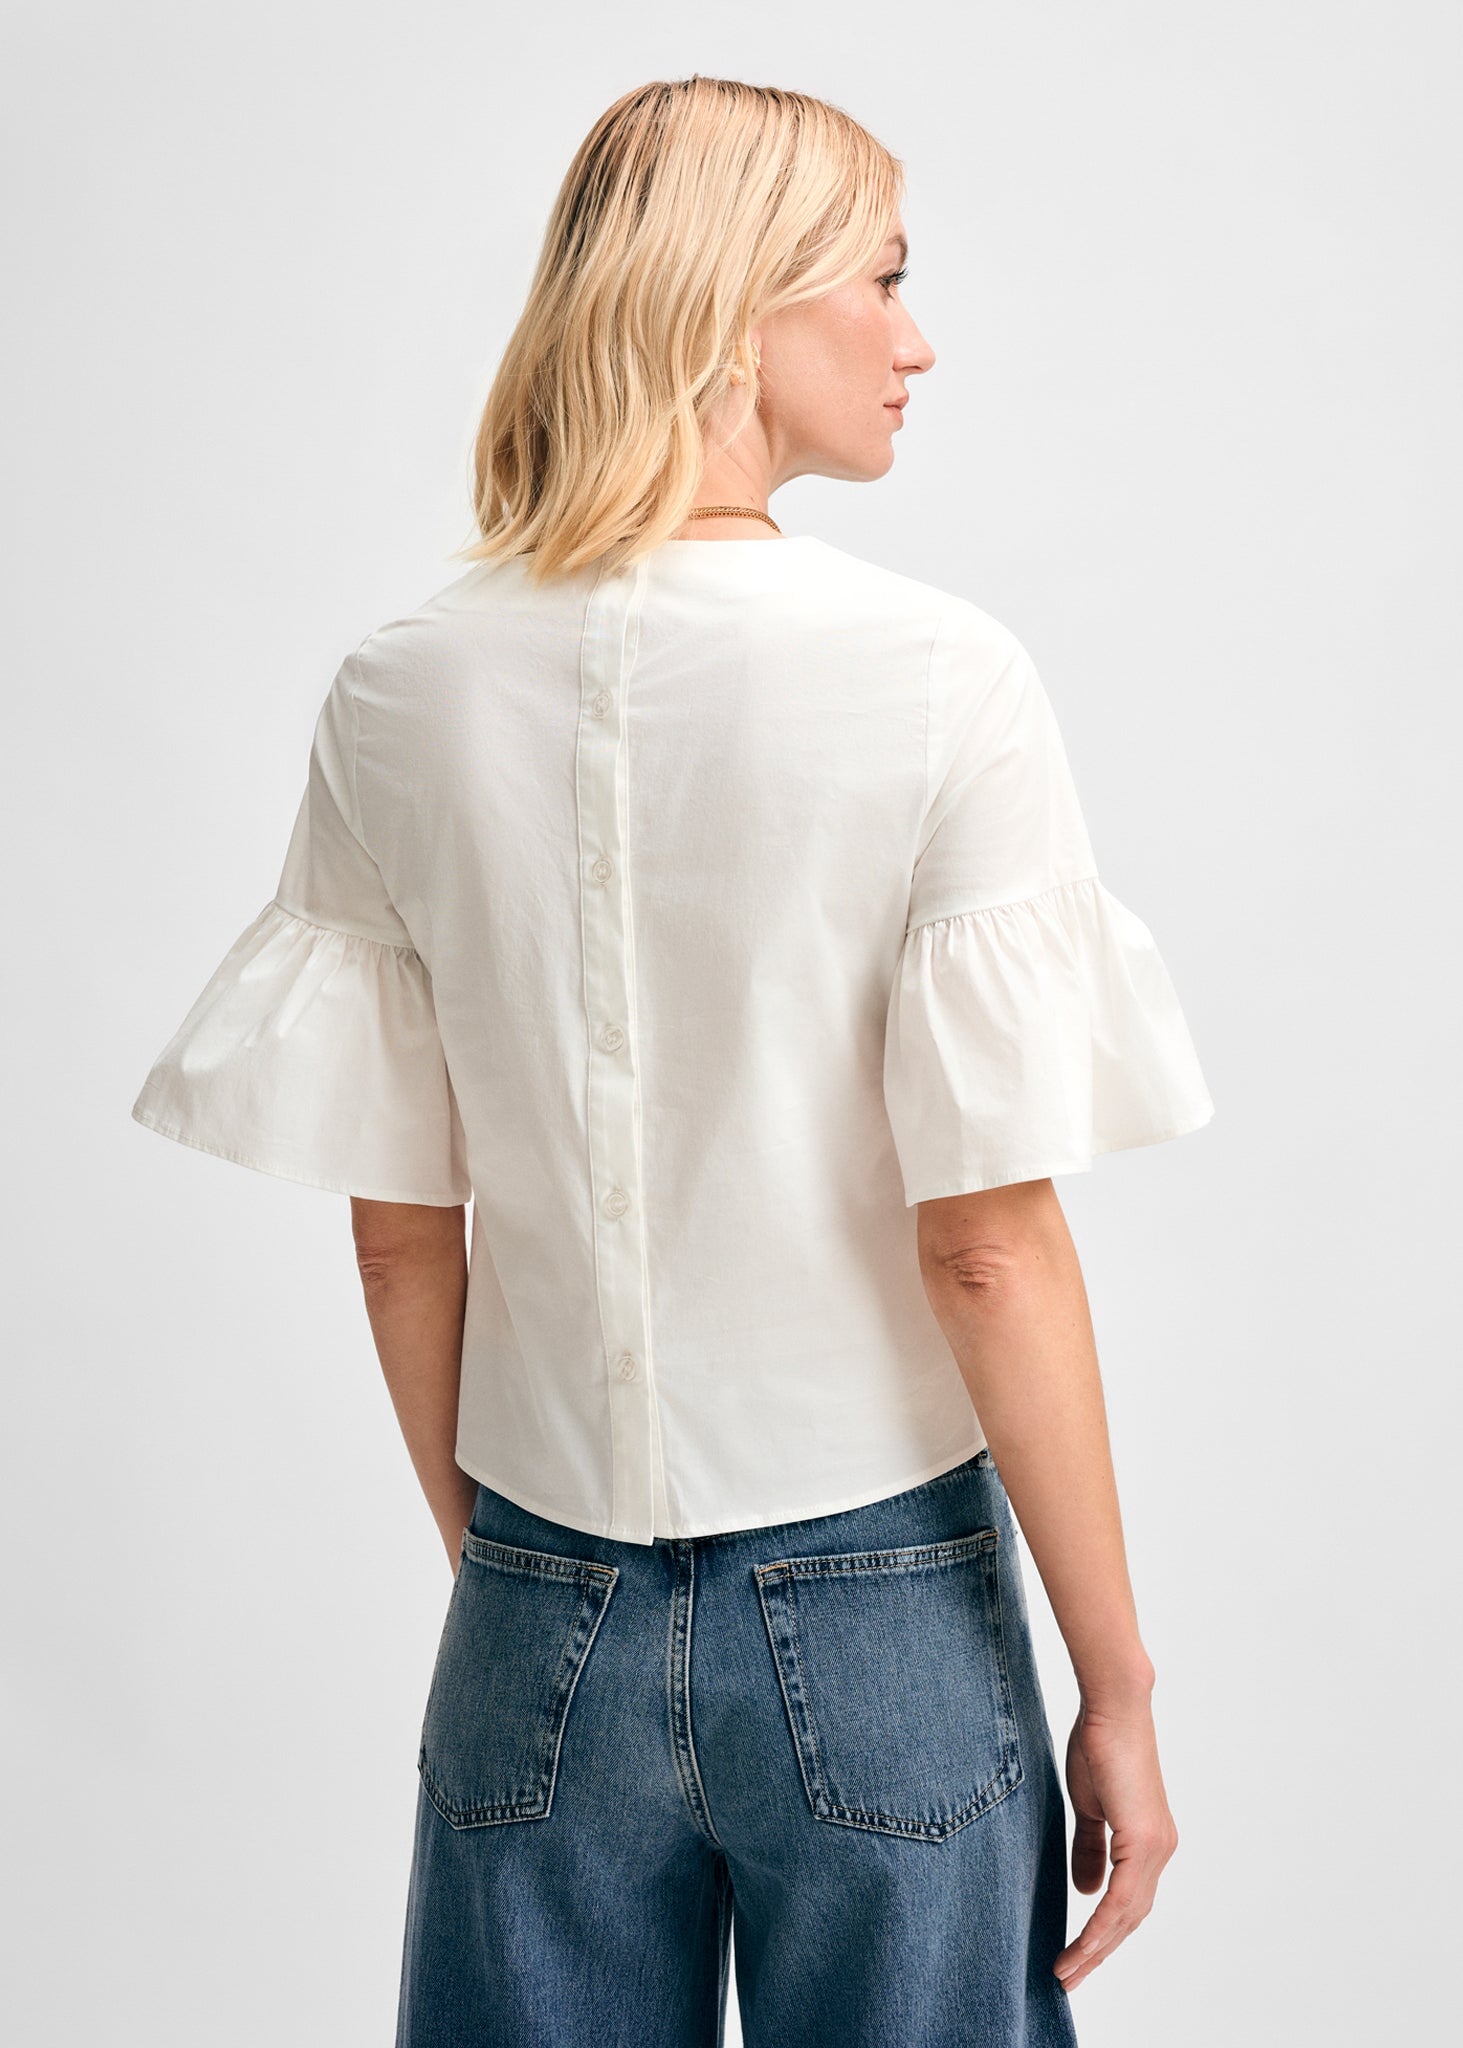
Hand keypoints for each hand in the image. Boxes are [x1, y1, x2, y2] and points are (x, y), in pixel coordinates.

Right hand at [1054, 1695, 1177, 1992]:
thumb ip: (1090, 1848)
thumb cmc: (1100, 1744)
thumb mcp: (1089, 1806)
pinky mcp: (1144, 1839)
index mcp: (1148, 1844)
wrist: (1113, 1708)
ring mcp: (1155, 1846)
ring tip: (1067, 1971)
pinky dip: (1102, 1924)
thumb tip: (1086, 1890)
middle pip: (1129, 1919)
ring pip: (1127, 1916)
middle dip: (1098, 1953)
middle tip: (1067, 1978)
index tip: (1075, 1958)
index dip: (1102, 1934)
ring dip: (1096, 1948)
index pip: (1126, 1904)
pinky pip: (1122, 1897)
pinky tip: (1084, 1944)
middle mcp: (1159, 1851)